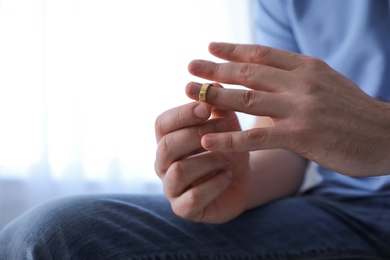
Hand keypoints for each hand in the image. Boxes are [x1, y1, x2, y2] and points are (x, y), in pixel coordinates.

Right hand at [155, 100, 250, 222]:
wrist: (241, 179)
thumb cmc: (228, 147)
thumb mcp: (226, 125)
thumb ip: (217, 106)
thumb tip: (207, 84)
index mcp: (168, 139)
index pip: (162, 123)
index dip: (182, 114)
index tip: (206, 107)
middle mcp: (163, 163)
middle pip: (167, 145)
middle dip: (197, 135)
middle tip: (224, 128)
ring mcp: (171, 187)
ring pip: (179, 171)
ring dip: (208, 160)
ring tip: (229, 157)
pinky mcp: (184, 208)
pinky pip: (192, 199)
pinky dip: (214, 185)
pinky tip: (228, 176)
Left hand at [187, 42, 389, 176]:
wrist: (387, 136)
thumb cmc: (354, 113)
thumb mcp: (326, 84)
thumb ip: (297, 79)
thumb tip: (267, 78)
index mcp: (307, 68)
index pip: (262, 54)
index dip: (234, 49)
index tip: (211, 46)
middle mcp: (301, 82)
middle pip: (249, 72)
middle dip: (215, 68)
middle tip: (189, 65)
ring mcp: (300, 108)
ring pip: (248, 98)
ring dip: (215, 95)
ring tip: (189, 93)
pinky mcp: (301, 136)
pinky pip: (257, 137)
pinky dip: (230, 138)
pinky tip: (208, 140)